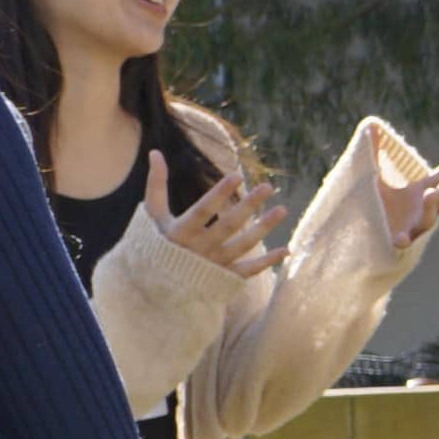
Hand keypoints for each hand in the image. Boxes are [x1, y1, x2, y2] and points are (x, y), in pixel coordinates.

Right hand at [154, 152, 279, 280]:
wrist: (154, 286)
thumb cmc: (154, 243)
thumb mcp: (153, 215)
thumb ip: (156, 185)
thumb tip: (155, 151)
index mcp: (180, 232)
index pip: (203, 210)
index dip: (219, 194)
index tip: (236, 175)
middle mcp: (199, 249)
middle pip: (228, 225)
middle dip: (249, 206)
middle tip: (268, 187)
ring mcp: (213, 264)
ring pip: (242, 246)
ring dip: (263, 229)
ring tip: (282, 209)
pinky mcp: (223, 278)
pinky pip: (248, 270)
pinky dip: (267, 262)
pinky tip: (286, 249)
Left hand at [370, 135, 438, 259]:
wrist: (372, 234)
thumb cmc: (381, 203)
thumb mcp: (377, 174)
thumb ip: (376, 151)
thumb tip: (372, 124)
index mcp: (425, 190)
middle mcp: (427, 208)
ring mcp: (417, 226)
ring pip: (430, 217)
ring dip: (432, 205)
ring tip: (430, 193)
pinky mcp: (402, 240)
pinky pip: (406, 242)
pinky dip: (404, 240)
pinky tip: (398, 238)